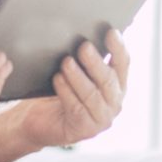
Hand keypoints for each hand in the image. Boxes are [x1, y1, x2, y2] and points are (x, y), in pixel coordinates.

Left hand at [18, 28, 129, 147]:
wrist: (38, 119)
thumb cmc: (58, 89)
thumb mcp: (74, 71)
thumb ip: (82, 58)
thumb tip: (80, 33)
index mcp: (116, 84)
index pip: (122, 64)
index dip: (118, 48)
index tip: (111, 32)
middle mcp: (114, 102)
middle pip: (108, 80)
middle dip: (95, 62)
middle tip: (83, 46)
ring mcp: (101, 118)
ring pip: (92, 95)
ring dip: (78, 76)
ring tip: (66, 62)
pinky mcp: (85, 130)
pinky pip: (77, 108)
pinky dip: (66, 92)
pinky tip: (57, 79)